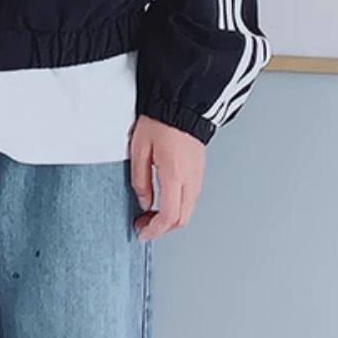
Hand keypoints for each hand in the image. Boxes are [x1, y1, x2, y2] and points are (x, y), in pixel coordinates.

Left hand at [129, 116, 204, 238]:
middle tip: (143, 224)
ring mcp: (197, 175)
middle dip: (162, 228)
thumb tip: (144, 202)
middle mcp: (190, 178)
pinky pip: (191, 198)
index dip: (154, 230)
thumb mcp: (139, 150)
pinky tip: (163, 200)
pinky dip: (177, 207)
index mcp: (174, 174)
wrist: (182, 104)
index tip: (142, 233)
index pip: (168, 215)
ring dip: (170, 218)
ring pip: (188, 210)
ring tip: (150, 213)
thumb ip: (140, 180)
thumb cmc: (160, 121)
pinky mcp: (199, 171)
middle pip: (181, 219)